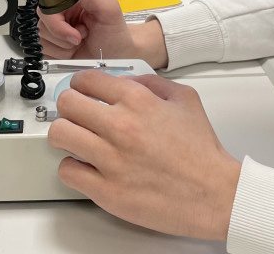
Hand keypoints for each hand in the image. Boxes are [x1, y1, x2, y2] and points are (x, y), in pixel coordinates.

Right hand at [38, 0, 167, 68]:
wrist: (118, 57)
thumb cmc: (116, 33)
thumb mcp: (109, 8)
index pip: (48, 4)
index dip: (56, 21)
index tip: (74, 32)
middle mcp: (61, 13)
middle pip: (43, 22)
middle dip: (62, 35)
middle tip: (81, 37)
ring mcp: (55, 30)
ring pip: (42, 37)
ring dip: (62, 46)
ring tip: (79, 43)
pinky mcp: (52, 46)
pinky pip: (44, 51)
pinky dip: (59, 55)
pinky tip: (72, 52)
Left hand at [49, 71, 241, 239]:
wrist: (214, 194)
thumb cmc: (201, 152)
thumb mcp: (185, 99)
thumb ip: (153, 83)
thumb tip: (127, 81)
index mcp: (138, 101)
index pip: (86, 80)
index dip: (80, 84)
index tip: (81, 92)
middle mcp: (121, 127)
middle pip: (67, 104)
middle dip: (69, 106)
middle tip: (76, 115)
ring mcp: (112, 160)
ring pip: (60, 134)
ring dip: (64, 135)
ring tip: (76, 139)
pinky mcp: (107, 190)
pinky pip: (68, 171)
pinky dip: (72, 167)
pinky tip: (85, 166)